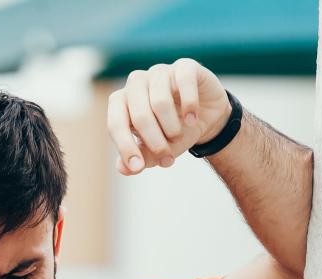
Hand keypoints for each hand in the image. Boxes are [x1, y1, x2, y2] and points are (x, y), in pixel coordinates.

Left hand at [107, 58, 230, 172]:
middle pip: (139, 114)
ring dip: (171, 127)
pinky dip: (190, 105)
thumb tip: (124, 169)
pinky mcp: (184, 66)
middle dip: (154, 141)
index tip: (138, 167)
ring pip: (160, 101)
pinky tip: (192, 119)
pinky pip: (184, 81)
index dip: (125, 146)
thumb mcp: (158, 150)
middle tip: (167, 158)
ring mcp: (160, 72)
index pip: (116, 122)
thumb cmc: (174, 132)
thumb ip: (141, 158)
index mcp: (122, 103)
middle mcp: (137, 83)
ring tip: (178, 136)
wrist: (205, 117)